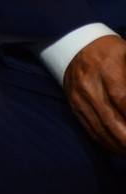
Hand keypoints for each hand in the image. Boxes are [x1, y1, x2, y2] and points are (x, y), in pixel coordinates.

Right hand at [64, 35, 125, 153]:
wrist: (73, 44)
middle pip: (110, 120)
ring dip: (118, 145)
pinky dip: (105, 142)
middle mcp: (89, 86)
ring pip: (100, 128)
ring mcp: (79, 97)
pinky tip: (117, 149)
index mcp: (106, 70)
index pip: (121, 98)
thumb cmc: (110, 50)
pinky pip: (89, 128)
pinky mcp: (73, 105)